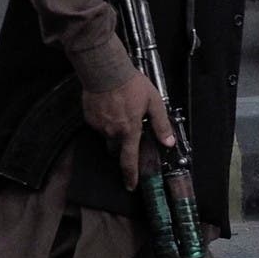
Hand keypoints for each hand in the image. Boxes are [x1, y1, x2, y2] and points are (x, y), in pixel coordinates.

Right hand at [82, 73, 173, 189]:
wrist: (105, 71)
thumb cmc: (130, 84)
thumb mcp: (153, 102)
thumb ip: (161, 124)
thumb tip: (168, 142)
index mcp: (130, 130)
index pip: (130, 160)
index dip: (130, 175)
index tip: (130, 185)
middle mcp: (113, 132)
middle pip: (117, 148)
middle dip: (123, 144)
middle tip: (128, 129)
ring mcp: (99, 126)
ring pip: (108, 135)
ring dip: (114, 129)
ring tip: (119, 110)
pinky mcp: (90, 118)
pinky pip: (98, 125)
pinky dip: (104, 120)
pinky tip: (109, 106)